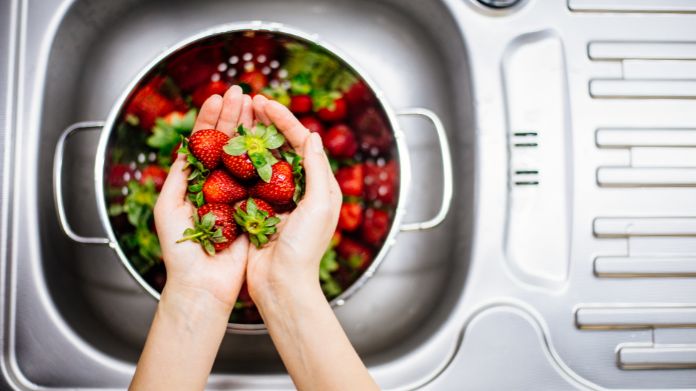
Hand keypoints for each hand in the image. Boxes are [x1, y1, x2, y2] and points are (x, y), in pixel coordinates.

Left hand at [154, 86, 253, 309]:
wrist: (203, 284)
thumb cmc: (181, 250)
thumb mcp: (169, 206)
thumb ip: (179, 175)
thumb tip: (187, 146)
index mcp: (196, 182)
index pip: (203, 143)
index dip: (210, 119)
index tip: (217, 98)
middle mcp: (219, 184)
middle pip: (226, 143)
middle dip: (233, 116)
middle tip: (240, 92)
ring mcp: (238, 195)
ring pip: (246, 155)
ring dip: (249, 129)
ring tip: (256, 105)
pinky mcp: (256, 208)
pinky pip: (263, 180)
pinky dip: (267, 158)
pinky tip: (271, 137)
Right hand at [245, 95, 341, 305]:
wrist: (281, 285)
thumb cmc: (304, 248)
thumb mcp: (319, 205)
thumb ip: (318, 169)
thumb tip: (313, 135)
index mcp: (319, 185)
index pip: (302, 142)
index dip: (284, 120)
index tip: (265, 103)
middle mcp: (299, 189)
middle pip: (281, 146)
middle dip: (265, 123)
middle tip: (248, 102)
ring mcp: (276, 198)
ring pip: (262, 159)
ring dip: (250, 137)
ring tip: (236, 117)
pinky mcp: (257, 210)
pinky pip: (247, 180)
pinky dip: (237, 162)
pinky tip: (225, 149)